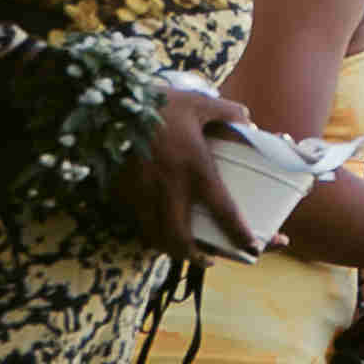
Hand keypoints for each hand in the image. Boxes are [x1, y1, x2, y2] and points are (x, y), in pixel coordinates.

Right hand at [120, 81, 243, 251]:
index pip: (223, 210)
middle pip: (180, 238)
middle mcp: (169, 187)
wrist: (111, 104)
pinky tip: (157, 228)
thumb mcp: (200, 102)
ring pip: (154, 235)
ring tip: (183, 251)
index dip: (239, 234)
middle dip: (195, 256)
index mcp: (195, 168)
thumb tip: (250, 121)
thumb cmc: (159, 102)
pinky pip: (136, 220)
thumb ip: (228, 112)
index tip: (252, 247)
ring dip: (169, 249)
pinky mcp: (122, 190)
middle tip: (210, 260)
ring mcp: (142, 191)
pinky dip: (148, 230)